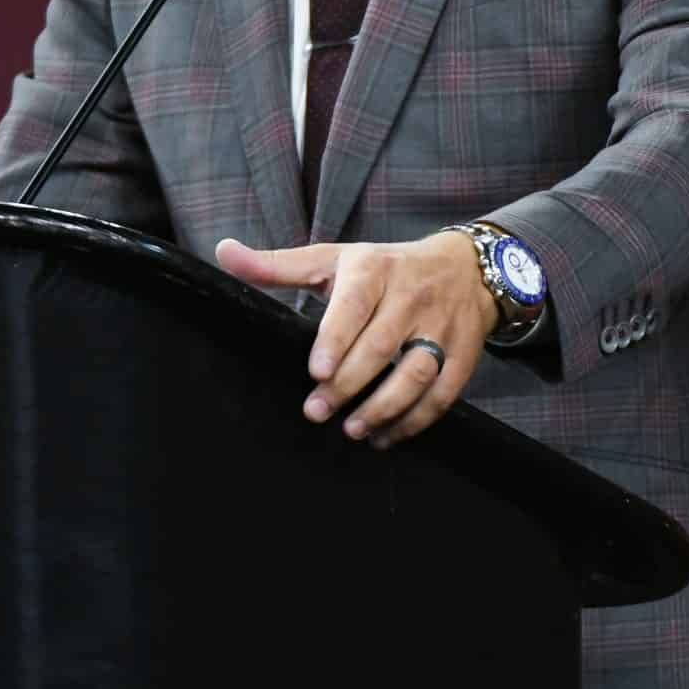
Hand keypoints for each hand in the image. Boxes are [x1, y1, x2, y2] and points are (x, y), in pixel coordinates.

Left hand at [215, 231, 497, 446]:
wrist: (464, 268)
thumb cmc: (385, 268)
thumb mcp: (333, 259)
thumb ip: (277, 265)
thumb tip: (223, 254)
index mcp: (373, 270)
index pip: (354, 304)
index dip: (336, 338)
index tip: (317, 370)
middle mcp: (411, 296)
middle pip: (381, 345)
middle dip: (349, 384)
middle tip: (316, 411)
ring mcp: (441, 326)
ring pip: (416, 373)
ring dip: (383, 407)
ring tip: (352, 428)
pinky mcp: (462, 355)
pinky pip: (441, 394)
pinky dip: (414, 421)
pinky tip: (384, 435)